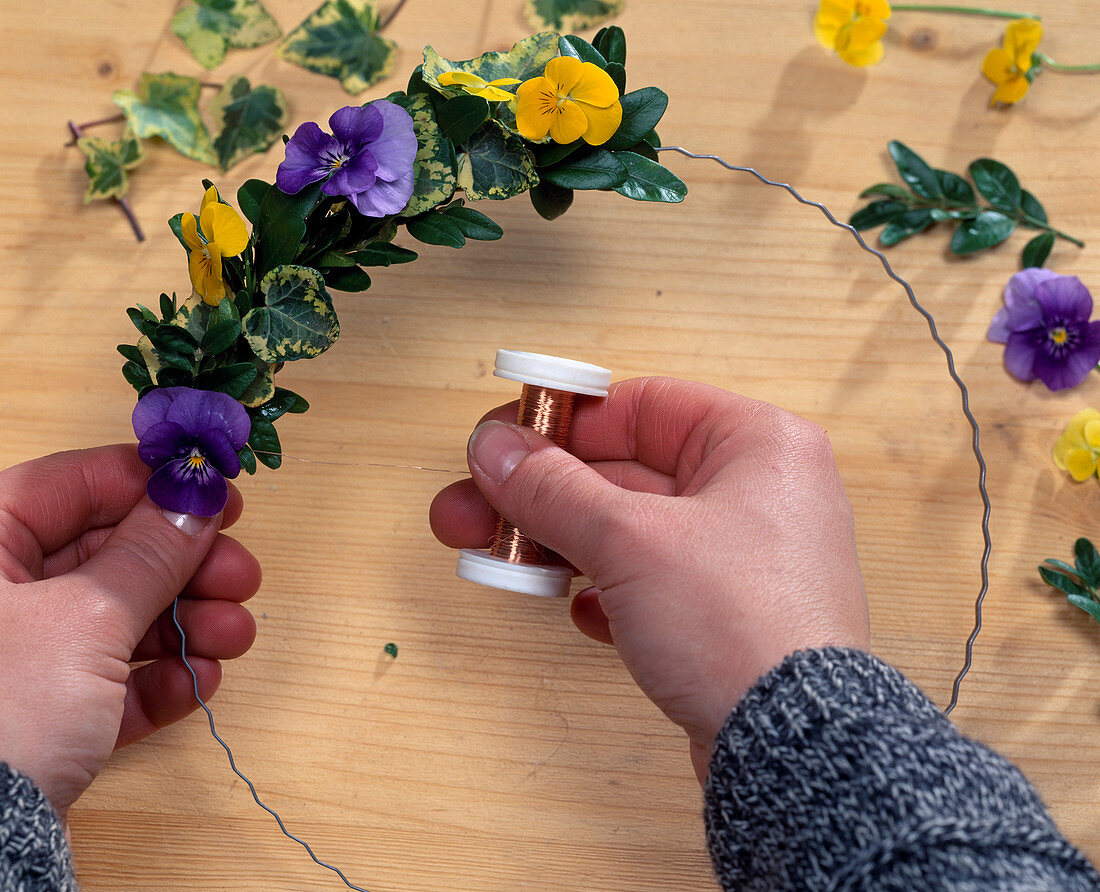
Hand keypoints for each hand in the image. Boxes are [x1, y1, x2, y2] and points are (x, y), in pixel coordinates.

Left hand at [0, 445, 259, 815]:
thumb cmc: (2, 713)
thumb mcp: (89, 617)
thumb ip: (151, 553)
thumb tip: (195, 502)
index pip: (73, 486)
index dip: (151, 485)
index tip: (214, 493)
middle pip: (108, 555)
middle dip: (186, 568)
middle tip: (241, 574)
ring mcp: (18, 658)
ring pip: (118, 619)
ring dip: (189, 624)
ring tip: (236, 636)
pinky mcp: (41, 715)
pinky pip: (111, 680)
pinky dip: (160, 677)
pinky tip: (200, 680)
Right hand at [431, 377, 868, 779]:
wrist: (791, 750)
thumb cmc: (748, 631)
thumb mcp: (629, 540)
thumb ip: (553, 488)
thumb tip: (499, 450)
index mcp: (759, 444)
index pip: (642, 405)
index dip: (564, 421)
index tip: (508, 438)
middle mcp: (759, 494)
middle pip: (626, 472)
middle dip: (542, 494)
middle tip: (475, 506)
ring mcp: (745, 558)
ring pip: (632, 532)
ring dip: (562, 544)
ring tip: (501, 562)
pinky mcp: (729, 615)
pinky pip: (651, 584)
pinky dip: (607, 592)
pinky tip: (580, 610)